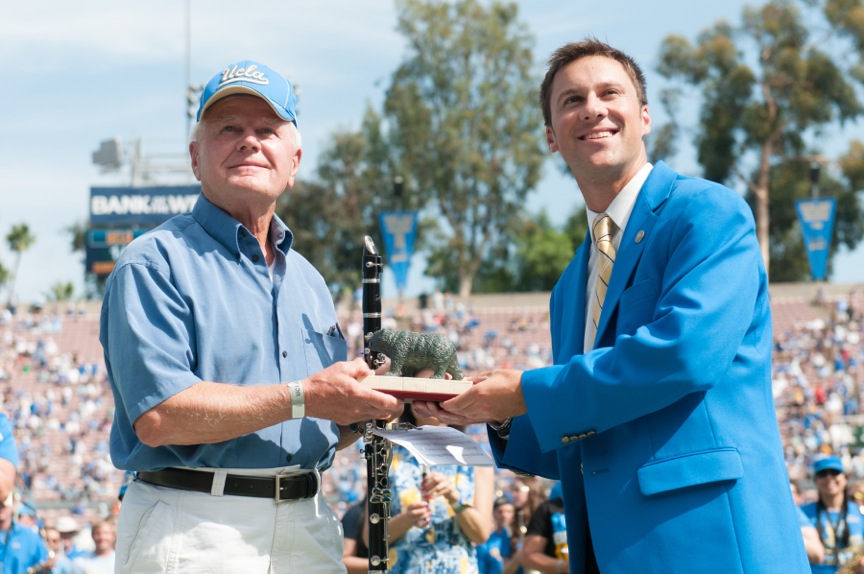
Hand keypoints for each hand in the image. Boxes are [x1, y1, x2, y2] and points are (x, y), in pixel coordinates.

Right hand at [302, 358, 404, 424]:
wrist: (306, 398)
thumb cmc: (322, 382)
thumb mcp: (342, 368)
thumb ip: (359, 367)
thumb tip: (369, 371)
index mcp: (358, 395)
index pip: (385, 402)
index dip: (396, 402)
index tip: (401, 398)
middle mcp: (357, 408)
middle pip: (383, 412)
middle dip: (392, 407)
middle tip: (396, 400)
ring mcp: (351, 416)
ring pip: (374, 416)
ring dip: (380, 410)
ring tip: (381, 401)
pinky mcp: (345, 420)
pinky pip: (363, 418)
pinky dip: (368, 412)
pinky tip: (365, 404)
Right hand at [403, 500, 431, 527]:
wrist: (405, 520)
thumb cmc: (413, 510)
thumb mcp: (415, 506)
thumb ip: (421, 505)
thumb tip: (428, 503)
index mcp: (409, 508)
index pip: (413, 505)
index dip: (420, 504)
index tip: (427, 504)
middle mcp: (409, 514)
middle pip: (414, 513)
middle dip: (421, 511)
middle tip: (426, 509)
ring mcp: (412, 520)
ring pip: (417, 519)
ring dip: (424, 516)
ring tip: (430, 513)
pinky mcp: (415, 524)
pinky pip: (419, 526)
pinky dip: (425, 524)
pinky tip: (429, 520)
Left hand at [412, 369, 526, 424]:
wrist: (530, 394)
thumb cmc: (512, 380)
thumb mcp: (490, 374)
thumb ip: (473, 380)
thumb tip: (460, 383)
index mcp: (480, 394)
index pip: (455, 402)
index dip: (443, 403)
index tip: (436, 400)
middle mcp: (480, 407)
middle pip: (454, 413)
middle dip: (438, 411)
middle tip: (426, 406)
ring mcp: (485, 414)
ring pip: (460, 419)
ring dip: (445, 416)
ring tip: (433, 412)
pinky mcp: (489, 418)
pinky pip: (469, 420)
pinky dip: (457, 419)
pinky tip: (450, 416)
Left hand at [421, 471, 459, 505]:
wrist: (453, 494)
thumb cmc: (442, 489)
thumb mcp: (436, 484)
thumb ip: (431, 483)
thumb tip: (421, 483)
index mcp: (440, 475)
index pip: (432, 474)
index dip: (426, 478)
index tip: (421, 483)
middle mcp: (444, 477)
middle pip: (434, 479)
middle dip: (427, 485)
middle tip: (422, 489)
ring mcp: (448, 483)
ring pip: (437, 487)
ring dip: (431, 491)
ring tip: (426, 495)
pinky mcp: (450, 488)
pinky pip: (442, 492)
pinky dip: (437, 495)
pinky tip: (433, 497)